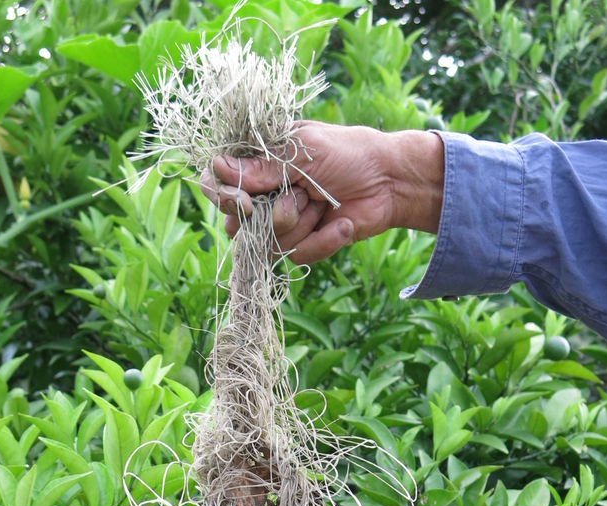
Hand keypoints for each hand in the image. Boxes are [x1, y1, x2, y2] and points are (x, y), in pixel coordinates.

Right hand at [199, 121, 444, 264]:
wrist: (390, 183)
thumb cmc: (350, 153)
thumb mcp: (304, 151)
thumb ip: (263, 165)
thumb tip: (216, 166)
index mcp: (261, 162)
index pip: (220, 182)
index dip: (224, 197)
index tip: (243, 204)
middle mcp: (266, 194)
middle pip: (237, 221)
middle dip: (263, 217)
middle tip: (291, 203)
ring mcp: (283, 222)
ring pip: (268, 242)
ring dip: (299, 223)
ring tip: (322, 202)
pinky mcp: (304, 244)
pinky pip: (297, 254)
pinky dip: (322, 241)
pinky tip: (340, 223)